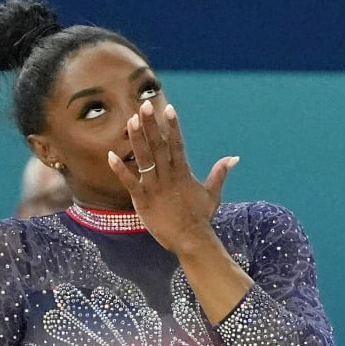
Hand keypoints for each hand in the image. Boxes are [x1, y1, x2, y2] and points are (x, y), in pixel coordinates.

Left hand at [106, 100, 237, 254]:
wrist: (191, 240)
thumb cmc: (201, 218)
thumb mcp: (212, 193)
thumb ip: (220, 173)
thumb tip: (234, 158)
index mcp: (183, 173)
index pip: (177, 144)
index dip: (172, 126)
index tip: (168, 108)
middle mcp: (168, 176)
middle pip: (159, 146)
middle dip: (152, 125)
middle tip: (144, 106)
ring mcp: (155, 188)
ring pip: (144, 159)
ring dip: (137, 140)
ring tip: (131, 121)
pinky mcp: (143, 201)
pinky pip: (129, 183)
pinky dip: (120, 170)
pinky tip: (110, 156)